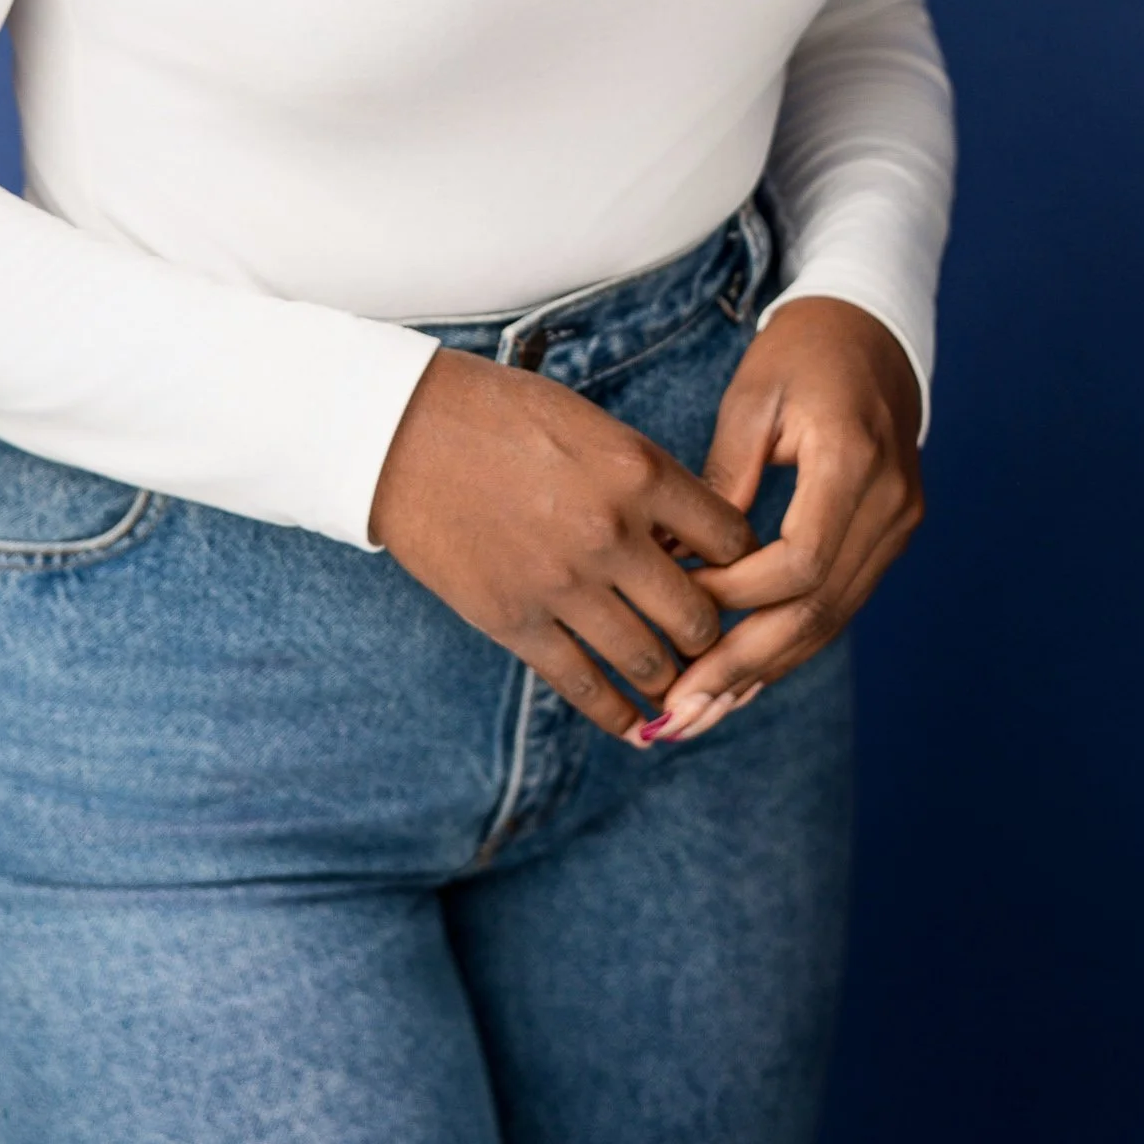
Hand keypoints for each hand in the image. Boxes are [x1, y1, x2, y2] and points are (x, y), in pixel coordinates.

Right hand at [369, 345, 756, 739]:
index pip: (731, 539)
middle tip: (709, 638)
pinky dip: (621, 717)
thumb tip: (693, 538)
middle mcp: (610, 532)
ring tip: (679, 683)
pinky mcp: (515, 621)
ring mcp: (562, 584)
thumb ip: (645, 479)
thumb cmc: (500, 414)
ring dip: (673, 680)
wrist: (402, 434)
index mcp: (637, 471)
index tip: (735, 574)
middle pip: (699, 615)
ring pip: (649, 661)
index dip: (742, 562)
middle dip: (712, 633)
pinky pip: (584, 686)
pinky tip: (640, 728)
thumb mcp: (591, 424)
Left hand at [647, 298, 923, 746]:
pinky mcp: (891, 537)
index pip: (800, 561)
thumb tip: (666, 559)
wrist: (872, 332)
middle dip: (744, 666)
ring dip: (764, 670)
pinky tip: (741, 676)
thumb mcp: (751, 400)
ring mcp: (898, 525)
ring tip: (700, 712)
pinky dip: (788, 641)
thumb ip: (721, 483)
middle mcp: (889, 503)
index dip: (736, 594)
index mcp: (853, 459)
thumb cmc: (801, 353)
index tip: (677, 600)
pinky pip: (837, 603)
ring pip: (830, 620)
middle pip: (818, 610)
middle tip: (680, 710)